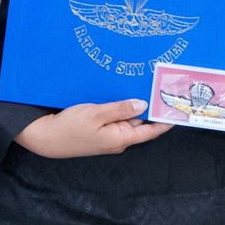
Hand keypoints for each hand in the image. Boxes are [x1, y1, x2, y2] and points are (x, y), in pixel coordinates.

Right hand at [14, 99, 171, 158]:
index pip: (151, 131)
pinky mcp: (100, 130)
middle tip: (165, 89)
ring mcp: (109, 135)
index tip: (180, 109)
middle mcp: (118, 139)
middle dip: (152, 108)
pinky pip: (116, 117)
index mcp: (121, 138)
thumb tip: (143, 105)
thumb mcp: (96, 114)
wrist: (45, 138)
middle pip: (142, 122)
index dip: (166, 120)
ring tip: (148, 86)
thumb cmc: (69, 127)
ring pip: (128, 118)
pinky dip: (122, 106)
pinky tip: (123, 93)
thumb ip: (120, 109)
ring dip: (137, 105)